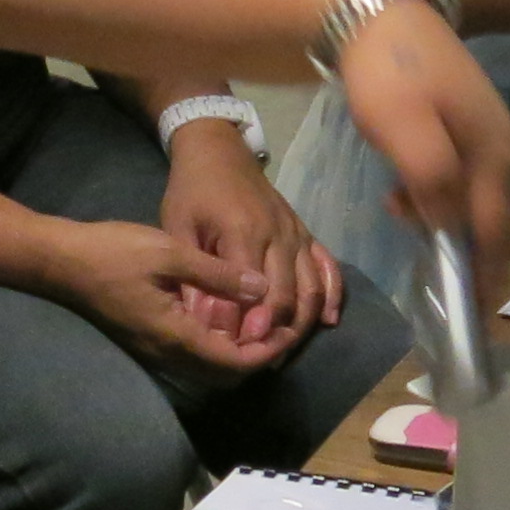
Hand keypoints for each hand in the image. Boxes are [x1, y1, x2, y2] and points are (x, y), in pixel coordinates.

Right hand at [38, 216, 280, 374]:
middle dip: (259, 356)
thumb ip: (217, 275)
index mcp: (178, 336)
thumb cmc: (113, 253)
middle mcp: (169, 354)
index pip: (236, 362)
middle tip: (281, 325)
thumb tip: (261, 290)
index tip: (290, 327)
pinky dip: (218, 345)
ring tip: (260, 320)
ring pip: (209, 368)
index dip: (269, 350)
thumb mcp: (170, 254)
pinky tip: (227, 315)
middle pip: (226, 374)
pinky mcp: (148, 341)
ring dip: (238, 352)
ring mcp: (156, 351)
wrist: (61, 262)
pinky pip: (193, 356)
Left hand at [156, 120, 342, 356]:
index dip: (248, 326)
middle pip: (287, 296)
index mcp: (243, 233)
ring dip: (302, 323)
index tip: (238, 350)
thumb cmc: (192, 191)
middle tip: (260, 359)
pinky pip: (328, 266)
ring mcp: (297, 233)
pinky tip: (327, 322)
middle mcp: (279, 235)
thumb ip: (193, 274)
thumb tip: (201, 322)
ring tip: (283, 350)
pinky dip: (332, 295)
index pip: (253, 293)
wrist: (218, 150)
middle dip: (276, 332)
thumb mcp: (178, 229)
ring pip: (312, 287)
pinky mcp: (306, 232)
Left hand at [333, 0, 509, 287]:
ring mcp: (486, 128)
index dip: (486, 270)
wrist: (373, 11)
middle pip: (499, 215)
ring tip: (402, 214)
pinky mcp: (464, 118)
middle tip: (437, 273)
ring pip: (480, 195)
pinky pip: (464, 173)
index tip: (473, 308)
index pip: (499, 228)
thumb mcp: (408, 136)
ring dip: (449, 218)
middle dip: (472, 250)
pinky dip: (440, 193)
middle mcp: (503, 144)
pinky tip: (404, 189)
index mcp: (497, 151)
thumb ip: (434, 186)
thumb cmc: (390, 75)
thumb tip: (449, 230)